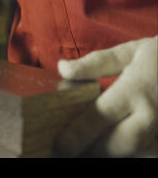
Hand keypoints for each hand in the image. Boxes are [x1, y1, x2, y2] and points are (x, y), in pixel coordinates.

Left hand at [55, 36, 157, 156]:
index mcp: (136, 90)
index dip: (74, 135)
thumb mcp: (133, 51)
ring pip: (133, 155)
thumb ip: (96, 63)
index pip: (96, 118)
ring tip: (89, 149)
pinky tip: (116, 144)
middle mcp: (152, 115)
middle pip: (115, 146)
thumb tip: (62, 69)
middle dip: (91, 152)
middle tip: (70, 151)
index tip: (58, 144)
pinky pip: (148, 154)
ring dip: (110, 154)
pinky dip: (130, 152)